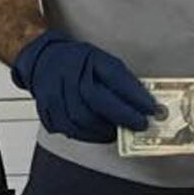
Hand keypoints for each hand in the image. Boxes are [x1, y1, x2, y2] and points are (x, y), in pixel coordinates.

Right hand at [12, 30, 157, 143]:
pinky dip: (87, 135)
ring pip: (82, 121)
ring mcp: (55, 95)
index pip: (114, 79)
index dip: (134, 96)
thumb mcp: (101, 59)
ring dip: (105, 130)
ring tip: (119, 132)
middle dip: (123, 117)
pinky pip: (69, 130)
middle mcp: (68, 76)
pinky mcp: (48, 112)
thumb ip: (120, 78)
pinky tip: (99, 134)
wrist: (42, 61)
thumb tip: (142, 100)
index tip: (151, 109)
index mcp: (86, 60)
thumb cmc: (76, 61)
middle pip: (97, 103)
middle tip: (139, 125)